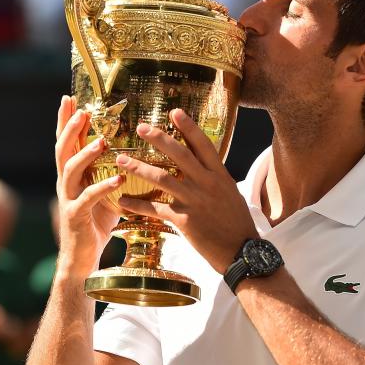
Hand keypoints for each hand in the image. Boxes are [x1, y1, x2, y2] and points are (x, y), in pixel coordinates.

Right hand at [54, 95, 123, 272]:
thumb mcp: (105, 191)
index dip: (65, 121)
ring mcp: (68, 199)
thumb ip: (112, 171)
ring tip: (102, 142)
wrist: (83, 258)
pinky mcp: (75, 217)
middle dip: (69, 129)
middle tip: (80, 111)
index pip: (66, 142)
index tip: (68, 98)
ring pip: (70, 171)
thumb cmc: (97, 222)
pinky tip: (118, 179)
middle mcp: (66, 183)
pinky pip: (87, 199)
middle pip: (62, 150)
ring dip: (85, 154)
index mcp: (73, 175)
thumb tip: (136, 152)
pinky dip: (103, 188)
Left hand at [117, 109, 258, 272]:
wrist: (242, 251)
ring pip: (162, 178)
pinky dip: (137, 205)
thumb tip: (202, 165)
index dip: (189, 127)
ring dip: (139, 167)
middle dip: (159, 139)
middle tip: (141, 128)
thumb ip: (214, 178)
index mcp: (220, 175)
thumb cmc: (237, 223)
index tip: (175, 112)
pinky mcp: (184, 220)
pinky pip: (156, 208)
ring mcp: (195, 201)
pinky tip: (122, 201)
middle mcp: (207, 184)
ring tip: (122, 160)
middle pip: (179, 155)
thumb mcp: (230, 193)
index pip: (203, 145)